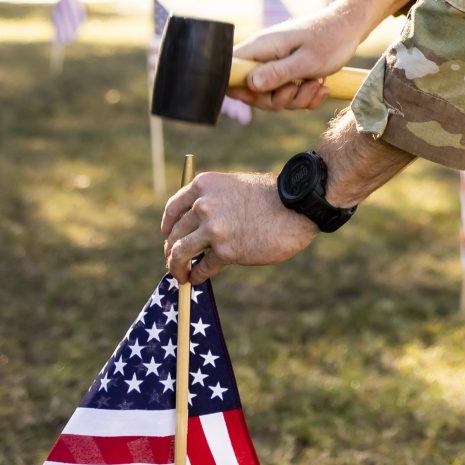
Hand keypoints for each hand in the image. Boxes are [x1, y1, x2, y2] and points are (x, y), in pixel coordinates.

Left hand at [161, 170, 314, 280]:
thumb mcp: (235, 186)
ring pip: (180, 253)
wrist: (297, 207)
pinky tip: (199, 278)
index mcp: (204, 185)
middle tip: (173, 261)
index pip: (173, 208)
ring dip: (176, 267)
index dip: (167, 226)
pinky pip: (202, 267)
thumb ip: (214, 200)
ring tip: (180, 275)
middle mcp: (204, 205)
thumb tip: (196, 226)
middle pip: (174, 233)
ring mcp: (213, 229)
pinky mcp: (225, 251)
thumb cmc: (271, 197)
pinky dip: (197, 275)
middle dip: (171, 250)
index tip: (168, 236)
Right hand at [229, 7, 365, 111]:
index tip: (262, 95)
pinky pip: (288, 94)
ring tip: (318, 83)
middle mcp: (264, 55)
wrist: (350, 27)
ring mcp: (275, 63)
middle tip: (300, 89)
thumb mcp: (307, 61)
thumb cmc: (331, 39)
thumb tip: (250, 85)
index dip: (238, 88)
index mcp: (261, 47)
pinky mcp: (288, 70)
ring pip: (273, 96)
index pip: (230, 69)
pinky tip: (321, 86)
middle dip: (278, 99)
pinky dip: (305, 96)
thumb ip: (278, 73)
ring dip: (297, 98)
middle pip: (252, 92)